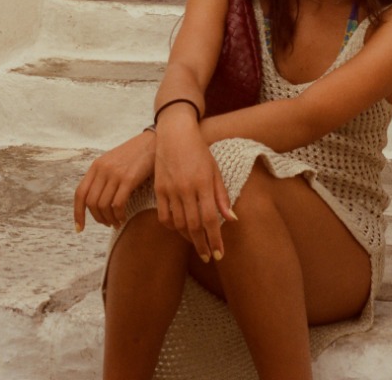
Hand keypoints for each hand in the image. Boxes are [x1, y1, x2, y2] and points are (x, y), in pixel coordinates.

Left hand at [74, 130, 155, 230]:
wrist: (152, 141)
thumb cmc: (134, 154)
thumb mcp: (112, 161)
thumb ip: (102, 177)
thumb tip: (95, 202)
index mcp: (96, 166)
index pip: (80, 193)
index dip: (78, 213)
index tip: (79, 228)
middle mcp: (103, 169)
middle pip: (91, 203)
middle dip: (98, 218)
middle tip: (107, 223)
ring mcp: (115, 173)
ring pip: (104, 205)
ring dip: (109, 219)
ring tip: (116, 222)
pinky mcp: (129, 178)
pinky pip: (118, 204)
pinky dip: (119, 215)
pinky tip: (124, 217)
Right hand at [153, 114, 235, 262]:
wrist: (175, 134)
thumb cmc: (199, 151)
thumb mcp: (215, 170)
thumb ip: (222, 196)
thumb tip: (232, 219)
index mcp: (203, 183)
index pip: (211, 219)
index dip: (215, 239)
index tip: (219, 254)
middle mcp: (186, 188)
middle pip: (194, 226)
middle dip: (202, 245)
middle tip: (208, 256)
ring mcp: (170, 189)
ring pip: (178, 224)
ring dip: (187, 238)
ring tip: (196, 244)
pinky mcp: (159, 189)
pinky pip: (163, 215)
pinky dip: (171, 227)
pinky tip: (179, 230)